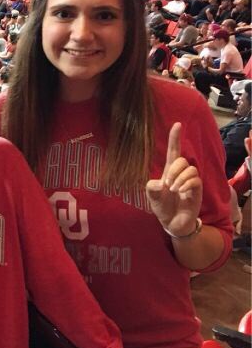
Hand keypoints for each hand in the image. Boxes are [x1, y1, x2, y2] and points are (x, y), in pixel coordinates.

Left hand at [146, 122, 201, 236]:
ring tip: (173, 190)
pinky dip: (187, 184)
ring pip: (190, 169)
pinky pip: (196, 180)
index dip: (175, 138)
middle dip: (174, 170)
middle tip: (167, 185)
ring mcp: (190, 181)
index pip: (173, 151)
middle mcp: (181, 174)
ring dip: (180, 178)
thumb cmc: (163, 207)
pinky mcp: (197, 190)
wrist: (172, 223)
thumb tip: (157, 183)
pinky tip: (181, 191)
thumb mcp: (152, 198)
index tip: (177, 124)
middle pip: (181, 160)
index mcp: (169, 172)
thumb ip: (151, 189)